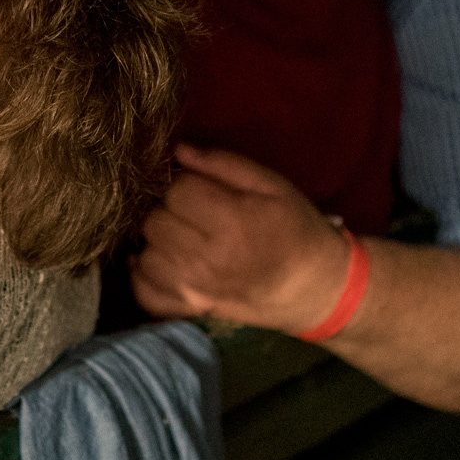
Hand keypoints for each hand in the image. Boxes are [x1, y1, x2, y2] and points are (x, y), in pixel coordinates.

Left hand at [130, 144, 353, 335]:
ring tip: (181, 236)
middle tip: (192, 213)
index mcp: (232, 222)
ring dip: (157, 241)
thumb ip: (223, 164)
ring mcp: (195, 289)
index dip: (185, 184)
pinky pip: (145, 293)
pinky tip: (161, 262)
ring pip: (146, 255)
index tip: (202, 189)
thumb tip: (179, 150)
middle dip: (168, 210)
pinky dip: (144, 276)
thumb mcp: (272, 186)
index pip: (177, 191)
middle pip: (155, 222)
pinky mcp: (190, 309)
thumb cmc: (297, 229)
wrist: (315, 287)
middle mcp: (207, 259)